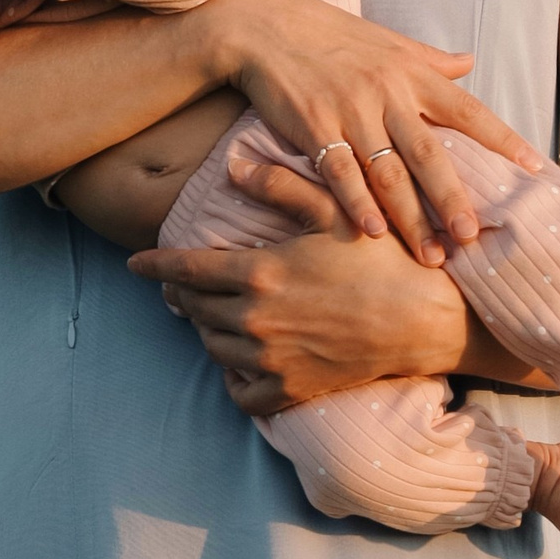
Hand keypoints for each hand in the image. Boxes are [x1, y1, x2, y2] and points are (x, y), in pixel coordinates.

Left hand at [129, 220, 471, 414]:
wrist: (425, 321)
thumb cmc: (383, 261)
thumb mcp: (334, 212)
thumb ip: (280, 186)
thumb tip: (234, 167)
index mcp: (259, 272)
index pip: (184, 269)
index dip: (154, 264)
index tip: (135, 262)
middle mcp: (255, 319)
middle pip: (193, 308)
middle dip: (182, 293)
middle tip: (184, 285)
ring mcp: (271, 359)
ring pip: (212, 346)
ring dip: (208, 329)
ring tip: (216, 315)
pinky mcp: (290, 389)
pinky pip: (240, 391)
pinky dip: (233, 377)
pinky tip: (242, 359)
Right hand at [192, 0, 535, 265]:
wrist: (262, 26)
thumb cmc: (329, 35)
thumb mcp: (387, 41)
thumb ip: (430, 61)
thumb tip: (470, 61)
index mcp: (411, 74)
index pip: (468, 110)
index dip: (502, 139)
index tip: (533, 168)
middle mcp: (387, 93)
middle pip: (430, 155)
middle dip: (453, 199)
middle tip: (474, 239)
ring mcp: (350, 111)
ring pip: (388, 173)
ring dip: (411, 218)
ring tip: (432, 256)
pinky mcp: (314, 127)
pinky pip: (340, 173)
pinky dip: (357, 204)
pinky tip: (373, 234)